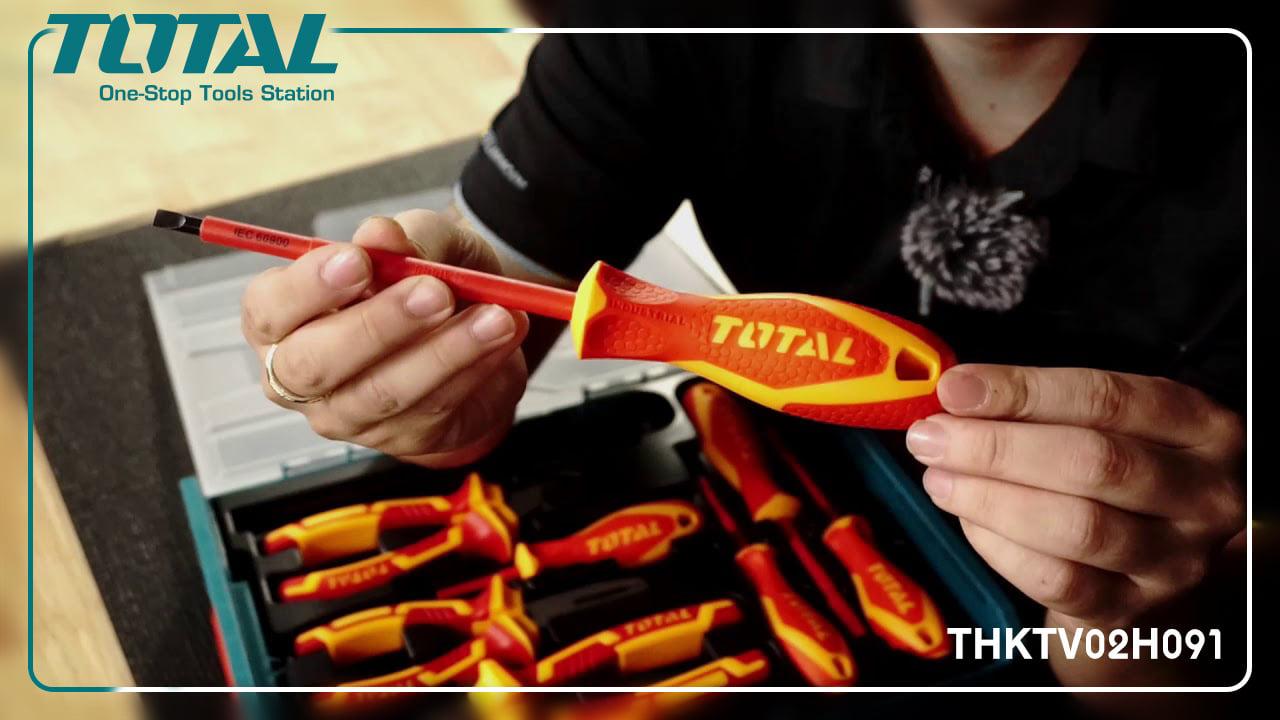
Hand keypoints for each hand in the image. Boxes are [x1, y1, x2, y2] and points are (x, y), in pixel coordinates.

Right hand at [240, 210, 529, 466]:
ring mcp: (350, 415)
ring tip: (493, 316)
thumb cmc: (424, 276)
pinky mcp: (405, 439)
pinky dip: (477, 367)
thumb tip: (382, 235)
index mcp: (280, 318)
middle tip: (434, 292)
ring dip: (446, 351)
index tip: (358, 260)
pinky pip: (438, 406)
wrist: (474, 322)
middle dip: (378, 325)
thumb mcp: (419, 242)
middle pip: (316, 363)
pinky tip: (504, 335)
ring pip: (386, 391)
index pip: (269, 309)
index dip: (309, 288)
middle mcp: (302, 375)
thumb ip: (401, 238)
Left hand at [906, 365, 1243, 635]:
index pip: (1108, 399)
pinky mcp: (1130, 609)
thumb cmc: (1112, 477)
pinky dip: (999, 546)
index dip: (1023, 391)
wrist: (1142, 570)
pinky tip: (969, 520)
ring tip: (939, 478)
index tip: (955, 389)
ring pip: (1075, 525)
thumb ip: (1039, 405)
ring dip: (990, 497)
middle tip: (931, 438)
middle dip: (997, 447)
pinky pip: (1055, 579)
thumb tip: (956, 393)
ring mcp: (1173, 560)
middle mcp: (1204, 495)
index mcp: (1203, 428)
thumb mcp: (1100, 427)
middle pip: (1094, 462)